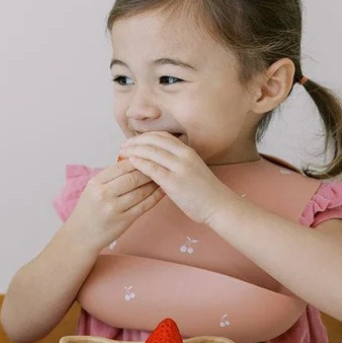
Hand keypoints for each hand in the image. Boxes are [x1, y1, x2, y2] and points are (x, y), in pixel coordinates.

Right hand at [66, 161, 163, 248]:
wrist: (81, 235)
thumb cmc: (89, 209)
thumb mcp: (92, 189)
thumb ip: (110, 177)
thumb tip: (134, 161)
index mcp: (96, 183)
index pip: (121, 166)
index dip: (137, 160)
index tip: (147, 158)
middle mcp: (104, 194)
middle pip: (133, 178)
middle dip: (149, 171)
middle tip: (160, 167)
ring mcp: (114, 208)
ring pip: (141, 191)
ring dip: (154, 184)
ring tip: (162, 178)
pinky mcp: (124, 221)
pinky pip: (144, 206)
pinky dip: (156, 197)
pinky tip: (161, 191)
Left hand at [118, 132, 235, 225]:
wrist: (219, 206)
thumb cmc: (204, 191)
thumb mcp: (192, 169)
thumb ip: (176, 162)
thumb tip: (157, 159)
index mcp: (188, 151)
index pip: (162, 136)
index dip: (144, 136)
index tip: (132, 140)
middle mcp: (184, 155)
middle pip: (154, 141)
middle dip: (135, 141)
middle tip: (122, 145)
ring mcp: (179, 168)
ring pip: (151, 152)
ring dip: (134, 150)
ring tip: (122, 153)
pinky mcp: (174, 182)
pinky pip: (152, 168)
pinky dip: (139, 163)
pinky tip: (130, 163)